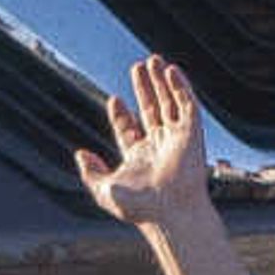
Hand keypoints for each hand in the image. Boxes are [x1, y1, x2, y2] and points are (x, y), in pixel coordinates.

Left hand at [75, 55, 214, 229]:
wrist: (169, 213)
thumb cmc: (140, 208)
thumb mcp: (105, 189)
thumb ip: (90, 172)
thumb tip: (80, 155)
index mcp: (139, 158)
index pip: (130, 129)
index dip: (122, 115)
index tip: (114, 99)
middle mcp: (159, 146)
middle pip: (151, 110)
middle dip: (144, 89)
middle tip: (138, 67)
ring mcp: (177, 139)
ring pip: (170, 103)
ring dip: (161, 82)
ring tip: (153, 60)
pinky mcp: (193, 134)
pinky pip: (188, 105)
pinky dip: (181, 87)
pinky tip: (170, 71)